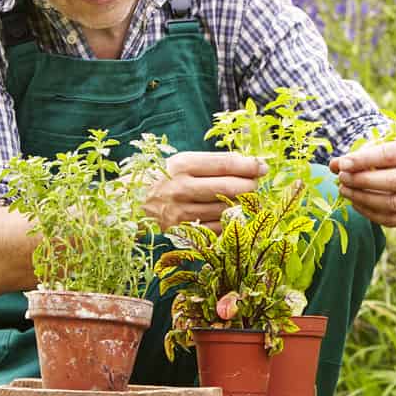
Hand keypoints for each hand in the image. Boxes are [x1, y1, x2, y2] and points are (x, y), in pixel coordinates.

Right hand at [143, 151, 266, 231]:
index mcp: (183, 166)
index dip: (248, 166)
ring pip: (226, 210)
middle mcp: (181, 189)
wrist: (133, 203)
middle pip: (230, 189)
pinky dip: (229, 222)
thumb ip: (215, 163)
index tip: (262, 167)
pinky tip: (232, 215)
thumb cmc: (166, 178)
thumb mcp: (185, 162)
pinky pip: (217, 229)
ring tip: (245, 199)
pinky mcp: (183, 232)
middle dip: (250, 186)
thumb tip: (251, 164)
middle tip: (256, 184)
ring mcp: (182, 213)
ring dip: (243, 205)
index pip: (224, 165)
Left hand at [329, 136, 395, 226]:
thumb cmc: (389, 156)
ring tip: (344, 191)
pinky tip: (355, 203)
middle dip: (362, 181)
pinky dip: (370, 214)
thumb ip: (354, 157)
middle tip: (342, 178)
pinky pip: (392, 219)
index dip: (363, 161)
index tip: (342, 164)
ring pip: (392, 204)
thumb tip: (334, 166)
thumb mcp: (374, 149)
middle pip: (393, 182)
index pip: (389, 156)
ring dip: (363, 199)